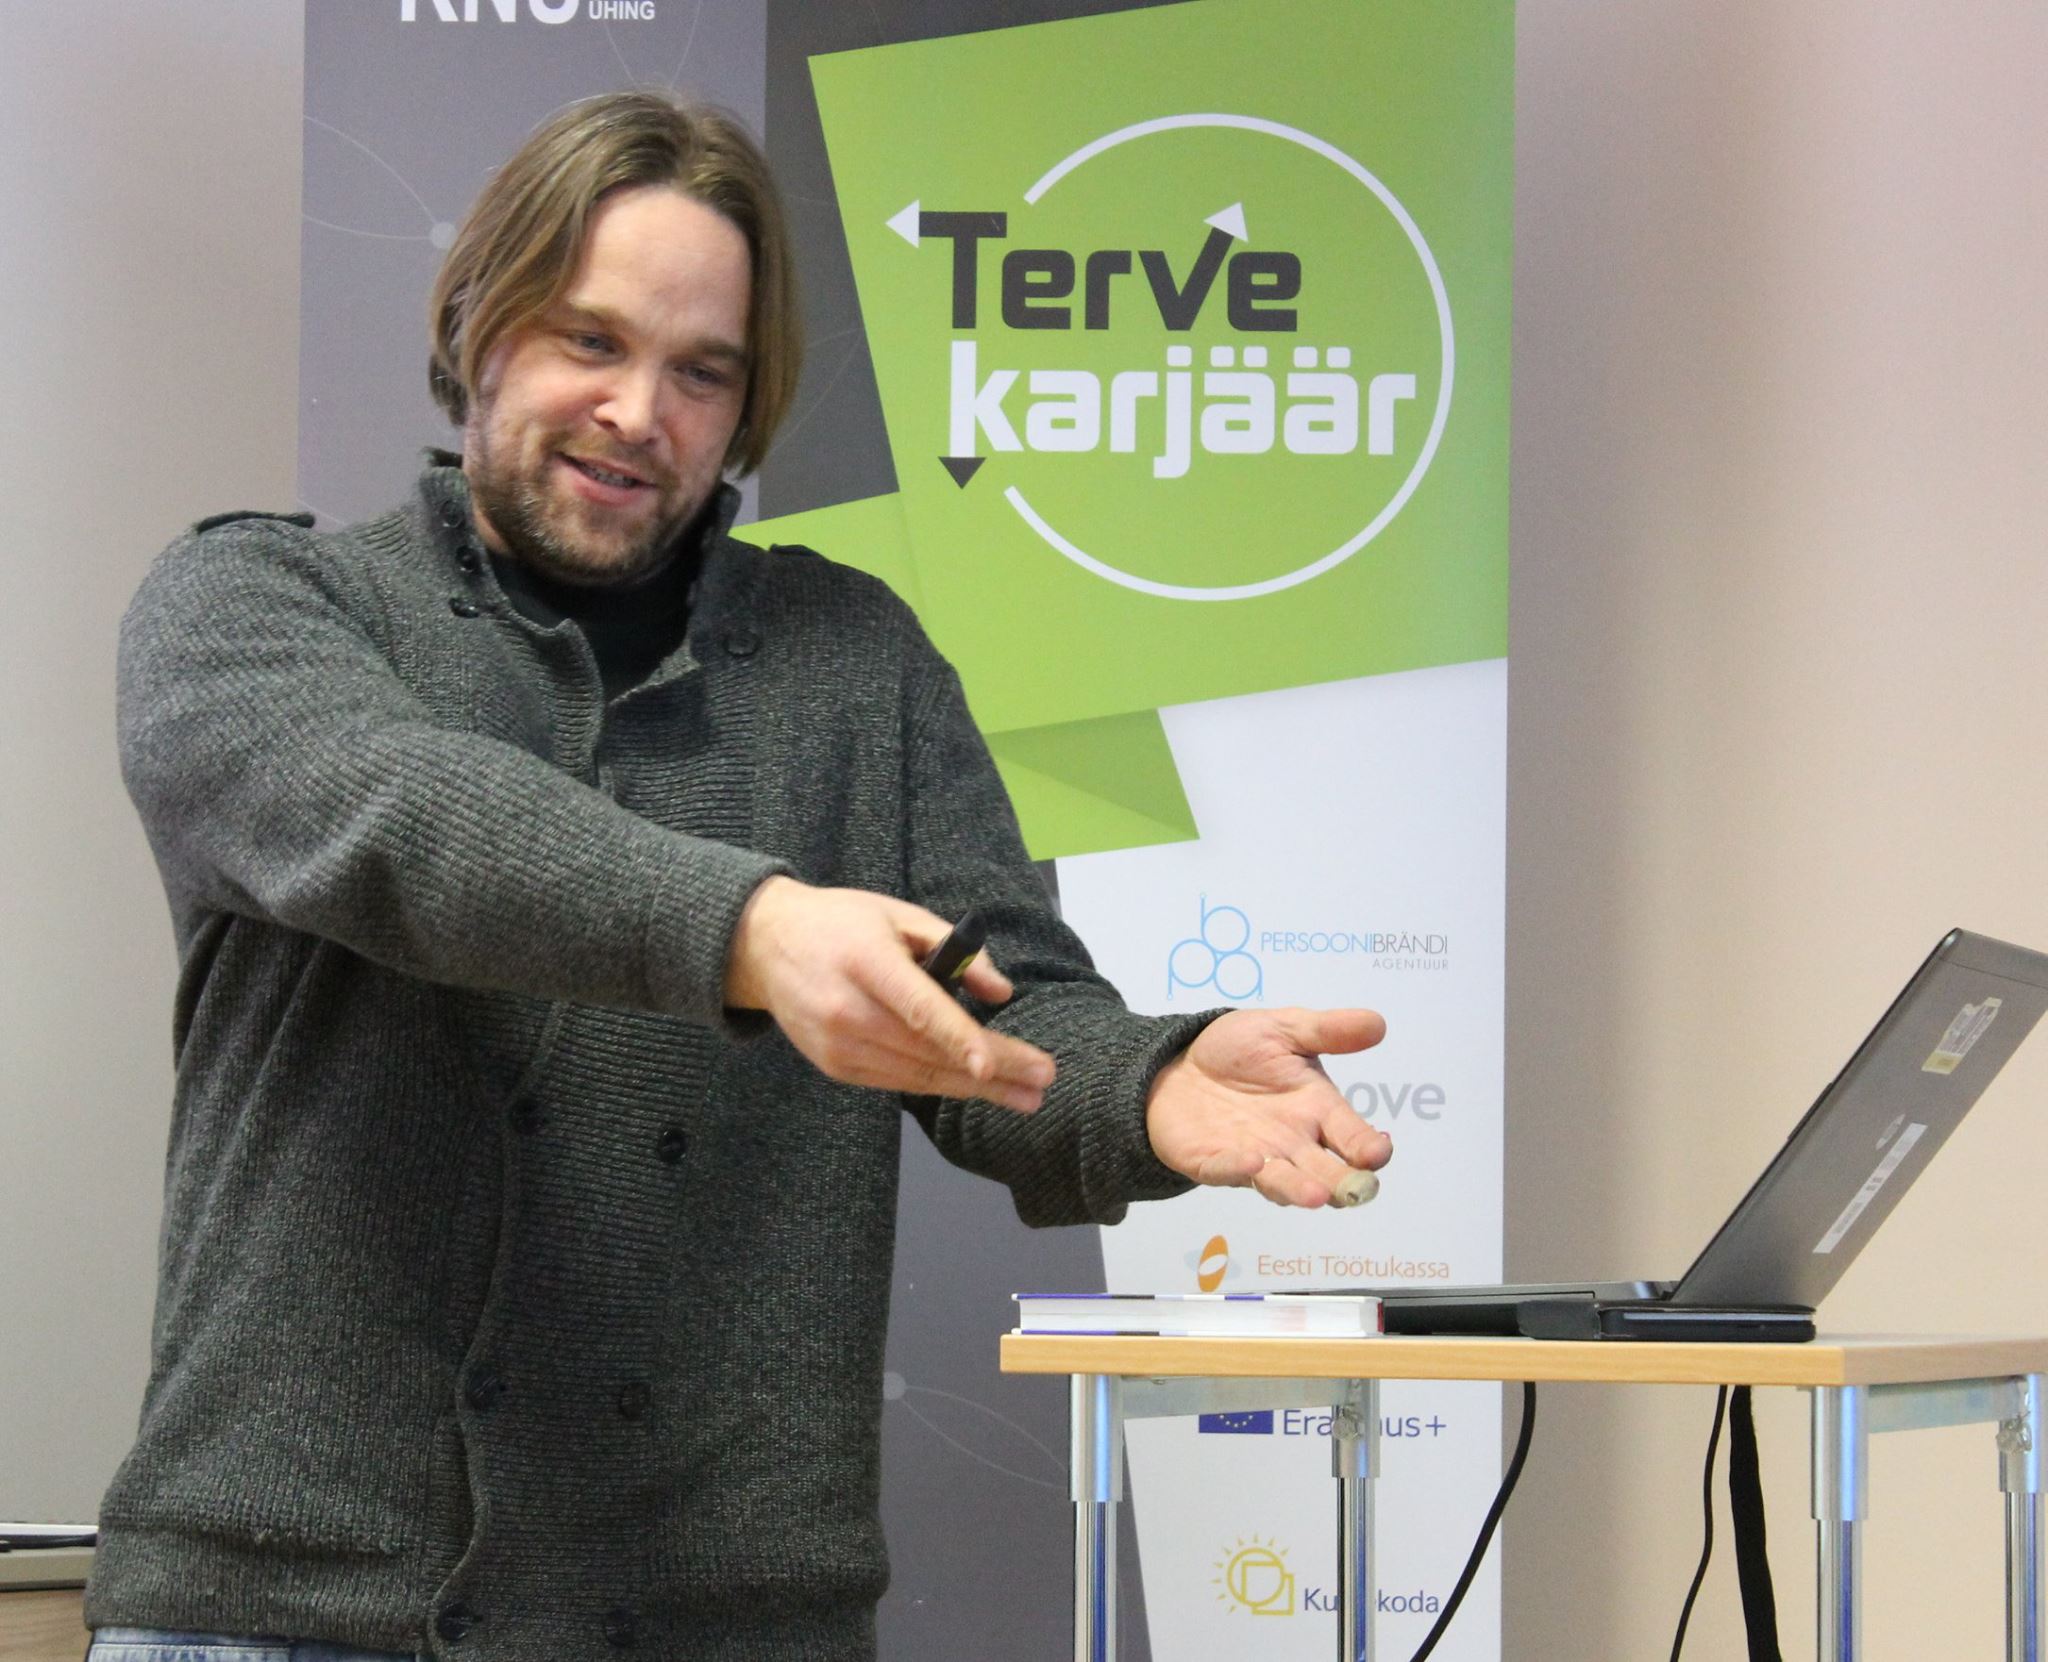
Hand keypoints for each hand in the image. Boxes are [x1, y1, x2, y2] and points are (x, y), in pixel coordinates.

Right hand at [724, 876, 1053, 1111]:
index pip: (916, 1008)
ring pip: (918, 1075)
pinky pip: (898, 1081)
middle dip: (993, 1071)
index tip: (994, 1065)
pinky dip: (939, 1083)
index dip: (958, 1039)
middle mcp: (847, 1010)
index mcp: (865, 961)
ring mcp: (838, 1045)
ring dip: (975, 1088)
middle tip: (1042, 1080)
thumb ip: (954, 949)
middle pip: (928, 1051)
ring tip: (1024, 1095)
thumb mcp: (899, 914)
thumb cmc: (840, 923)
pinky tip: (976, 1087)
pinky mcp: (835, 1067)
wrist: (764, 946)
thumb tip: (1000, 993)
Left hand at [1145, 1007, 1391, 1206]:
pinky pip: (1225, 1171)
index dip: (1368, 1147)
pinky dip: (1238, 1170)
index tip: (1378, 1152)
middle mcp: (1292, 1142)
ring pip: (1282, 1183)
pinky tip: (1252, 1163)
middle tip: (1357, 1189)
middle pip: (1325, 1172)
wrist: (1180, 1062)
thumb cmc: (1239, 1051)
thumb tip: (1378, 1023)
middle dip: (1342, 1183)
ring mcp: (1254, 1157)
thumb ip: (1328, 1030)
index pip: (1352, 1136)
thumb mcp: (1285, 1029)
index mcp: (1317, 1110)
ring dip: (1298, 1189)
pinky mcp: (1212, 1163)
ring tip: (1316, 1194)